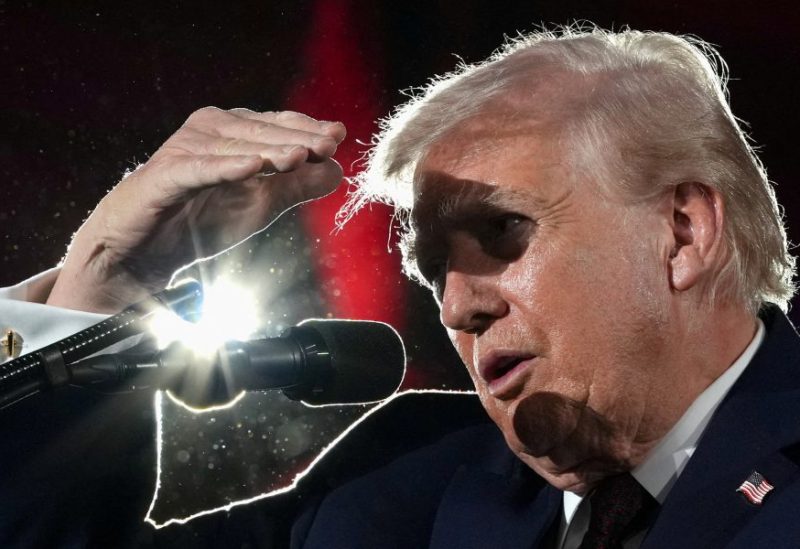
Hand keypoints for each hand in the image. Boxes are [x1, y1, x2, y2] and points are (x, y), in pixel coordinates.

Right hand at [46, 107, 345, 312]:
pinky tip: (252, 168)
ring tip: (298, 157)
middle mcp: (212, 130)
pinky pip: (200, 168)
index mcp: (236, 133)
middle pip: (263, 132)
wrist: (144, 249)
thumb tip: (338, 172)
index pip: (280, 126)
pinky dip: (225, 167)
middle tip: (328, 145)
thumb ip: (296, 187)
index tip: (338, 138)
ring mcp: (187, 147)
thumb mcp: (260, 206)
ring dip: (268, 151)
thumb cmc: (202, 221)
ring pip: (236, 147)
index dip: (309, 130)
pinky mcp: (166, 173)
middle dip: (298, 138)